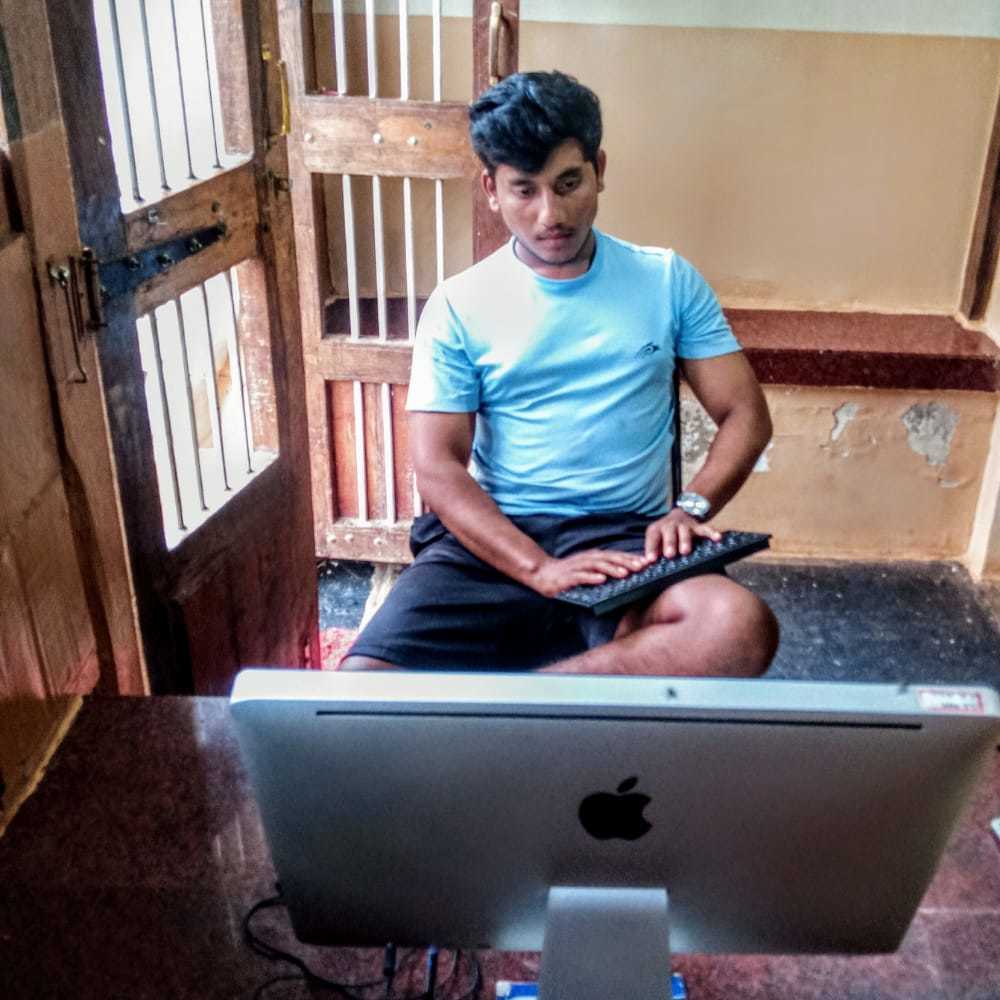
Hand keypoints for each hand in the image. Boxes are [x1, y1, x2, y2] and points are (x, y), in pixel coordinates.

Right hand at [529, 548, 651, 597]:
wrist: (543, 573)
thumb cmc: (569, 573)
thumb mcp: (589, 569)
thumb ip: (604, 569)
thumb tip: (626, 574)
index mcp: (594, 556)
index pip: (616, 556)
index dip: (631, 558)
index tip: (647, 563)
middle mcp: (587, 558)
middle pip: (609, 558)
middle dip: (626, 562)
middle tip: (641, 567)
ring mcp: (577, 567)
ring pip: (597, 566)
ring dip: (612, 569)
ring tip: (625, 574)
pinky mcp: (567, 577)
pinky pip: (581, 576)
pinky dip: (591, 577)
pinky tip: (601, 580)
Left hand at [644, 508, 721, 559]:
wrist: (679, 515)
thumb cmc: (664, 535)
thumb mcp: (655, 539)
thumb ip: (651, 551)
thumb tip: (645, 564)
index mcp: (657, 529)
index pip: (652, 538)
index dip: (651, 549)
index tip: (650, 560)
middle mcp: (670, 525)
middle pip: (669, 533)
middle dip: (669, 544)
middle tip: (670, 555)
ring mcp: (685, 525)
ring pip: (685, 532)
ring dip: (685, 541)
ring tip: (685, 551)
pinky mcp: (697, 526)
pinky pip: (705, 529)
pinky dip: (712, 533)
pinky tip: (718, 538)